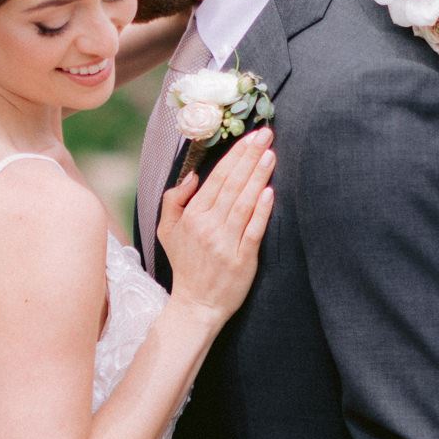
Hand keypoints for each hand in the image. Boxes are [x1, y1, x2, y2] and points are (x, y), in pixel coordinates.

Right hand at [158, 126, 274, 325]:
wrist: (196, 304)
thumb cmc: (185, 263)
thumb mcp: (167, 230)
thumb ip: (174, 199)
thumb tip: (193, 174)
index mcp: (193, 215)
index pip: (217, 178)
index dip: (235, 155)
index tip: (250, 136)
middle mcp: (208, 226)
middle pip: (232, 184)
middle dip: (250, 156)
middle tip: (267, 134)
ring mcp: (226, 242)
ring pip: (244, 202)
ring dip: (258, 176)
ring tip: (271, 154)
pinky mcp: (243, 259)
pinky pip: (254, 229)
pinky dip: (261, 210)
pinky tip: (270, 191)